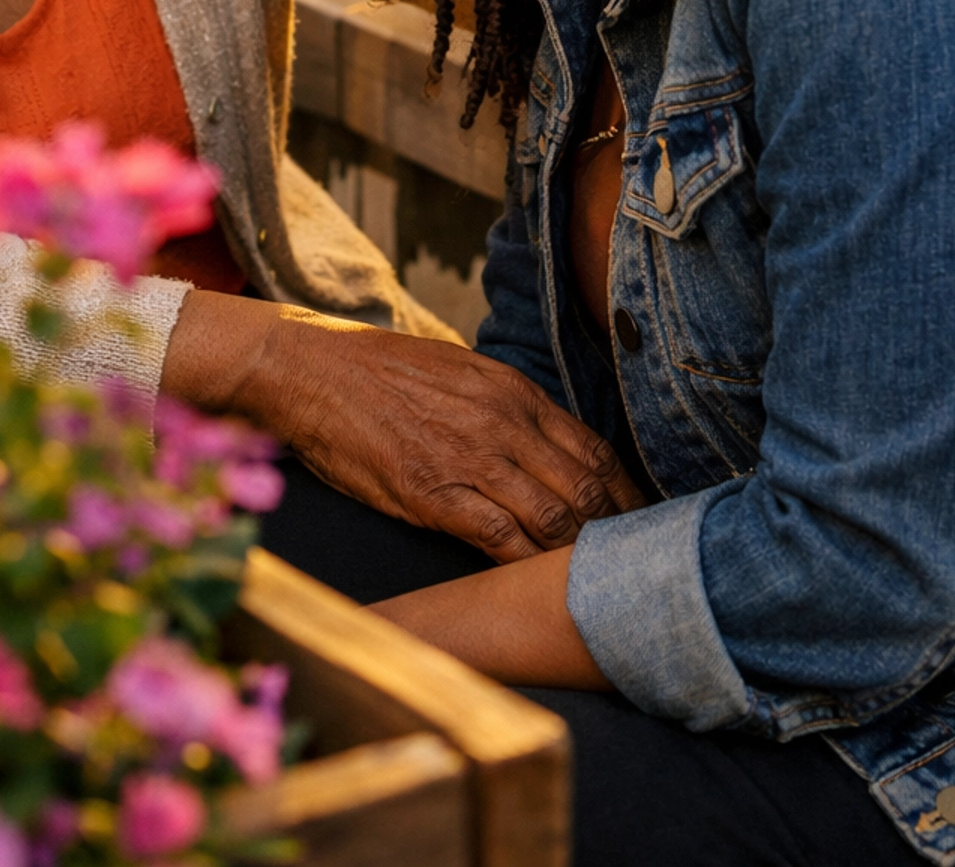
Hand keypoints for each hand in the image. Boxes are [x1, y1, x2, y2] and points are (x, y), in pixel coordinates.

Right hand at [241, 311, 643, 561]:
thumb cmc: (382, 371)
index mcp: (512, 391)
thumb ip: (505, 405)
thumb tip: (542, 439)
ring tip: (588, 583)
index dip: (624, 493)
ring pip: (551, 518)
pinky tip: (534, 582)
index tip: (639, 521)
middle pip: (583, 488)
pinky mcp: (432, 493)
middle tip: (627, 565)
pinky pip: (499, 538)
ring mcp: (468, 458)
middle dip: (612, 533)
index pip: (593, 450)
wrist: (315, 371)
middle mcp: (502, 423)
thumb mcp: (459, 370)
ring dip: (574, 555)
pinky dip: (525, 564)